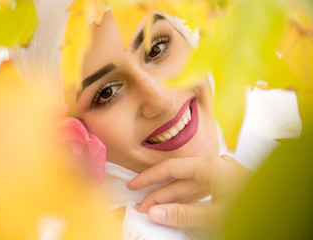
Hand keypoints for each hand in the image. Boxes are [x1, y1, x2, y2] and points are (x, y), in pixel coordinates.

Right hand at [126, 155, 251, 229]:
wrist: (278, 210)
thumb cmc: (251, 208)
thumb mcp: (214, 215)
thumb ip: (182, 214)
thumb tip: (156, 213)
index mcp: (211, 166)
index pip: (172, 168)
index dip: (149, 178)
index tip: (134, 186)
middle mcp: (216, 166)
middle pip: (180, 178)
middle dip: (160, 193)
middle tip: (143, 206)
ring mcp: (223, 175)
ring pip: (191, 185)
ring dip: (173, 197)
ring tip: (157, 209)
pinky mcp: (228, 185)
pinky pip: (202, 190)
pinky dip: (189, 200)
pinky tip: (180, 208)